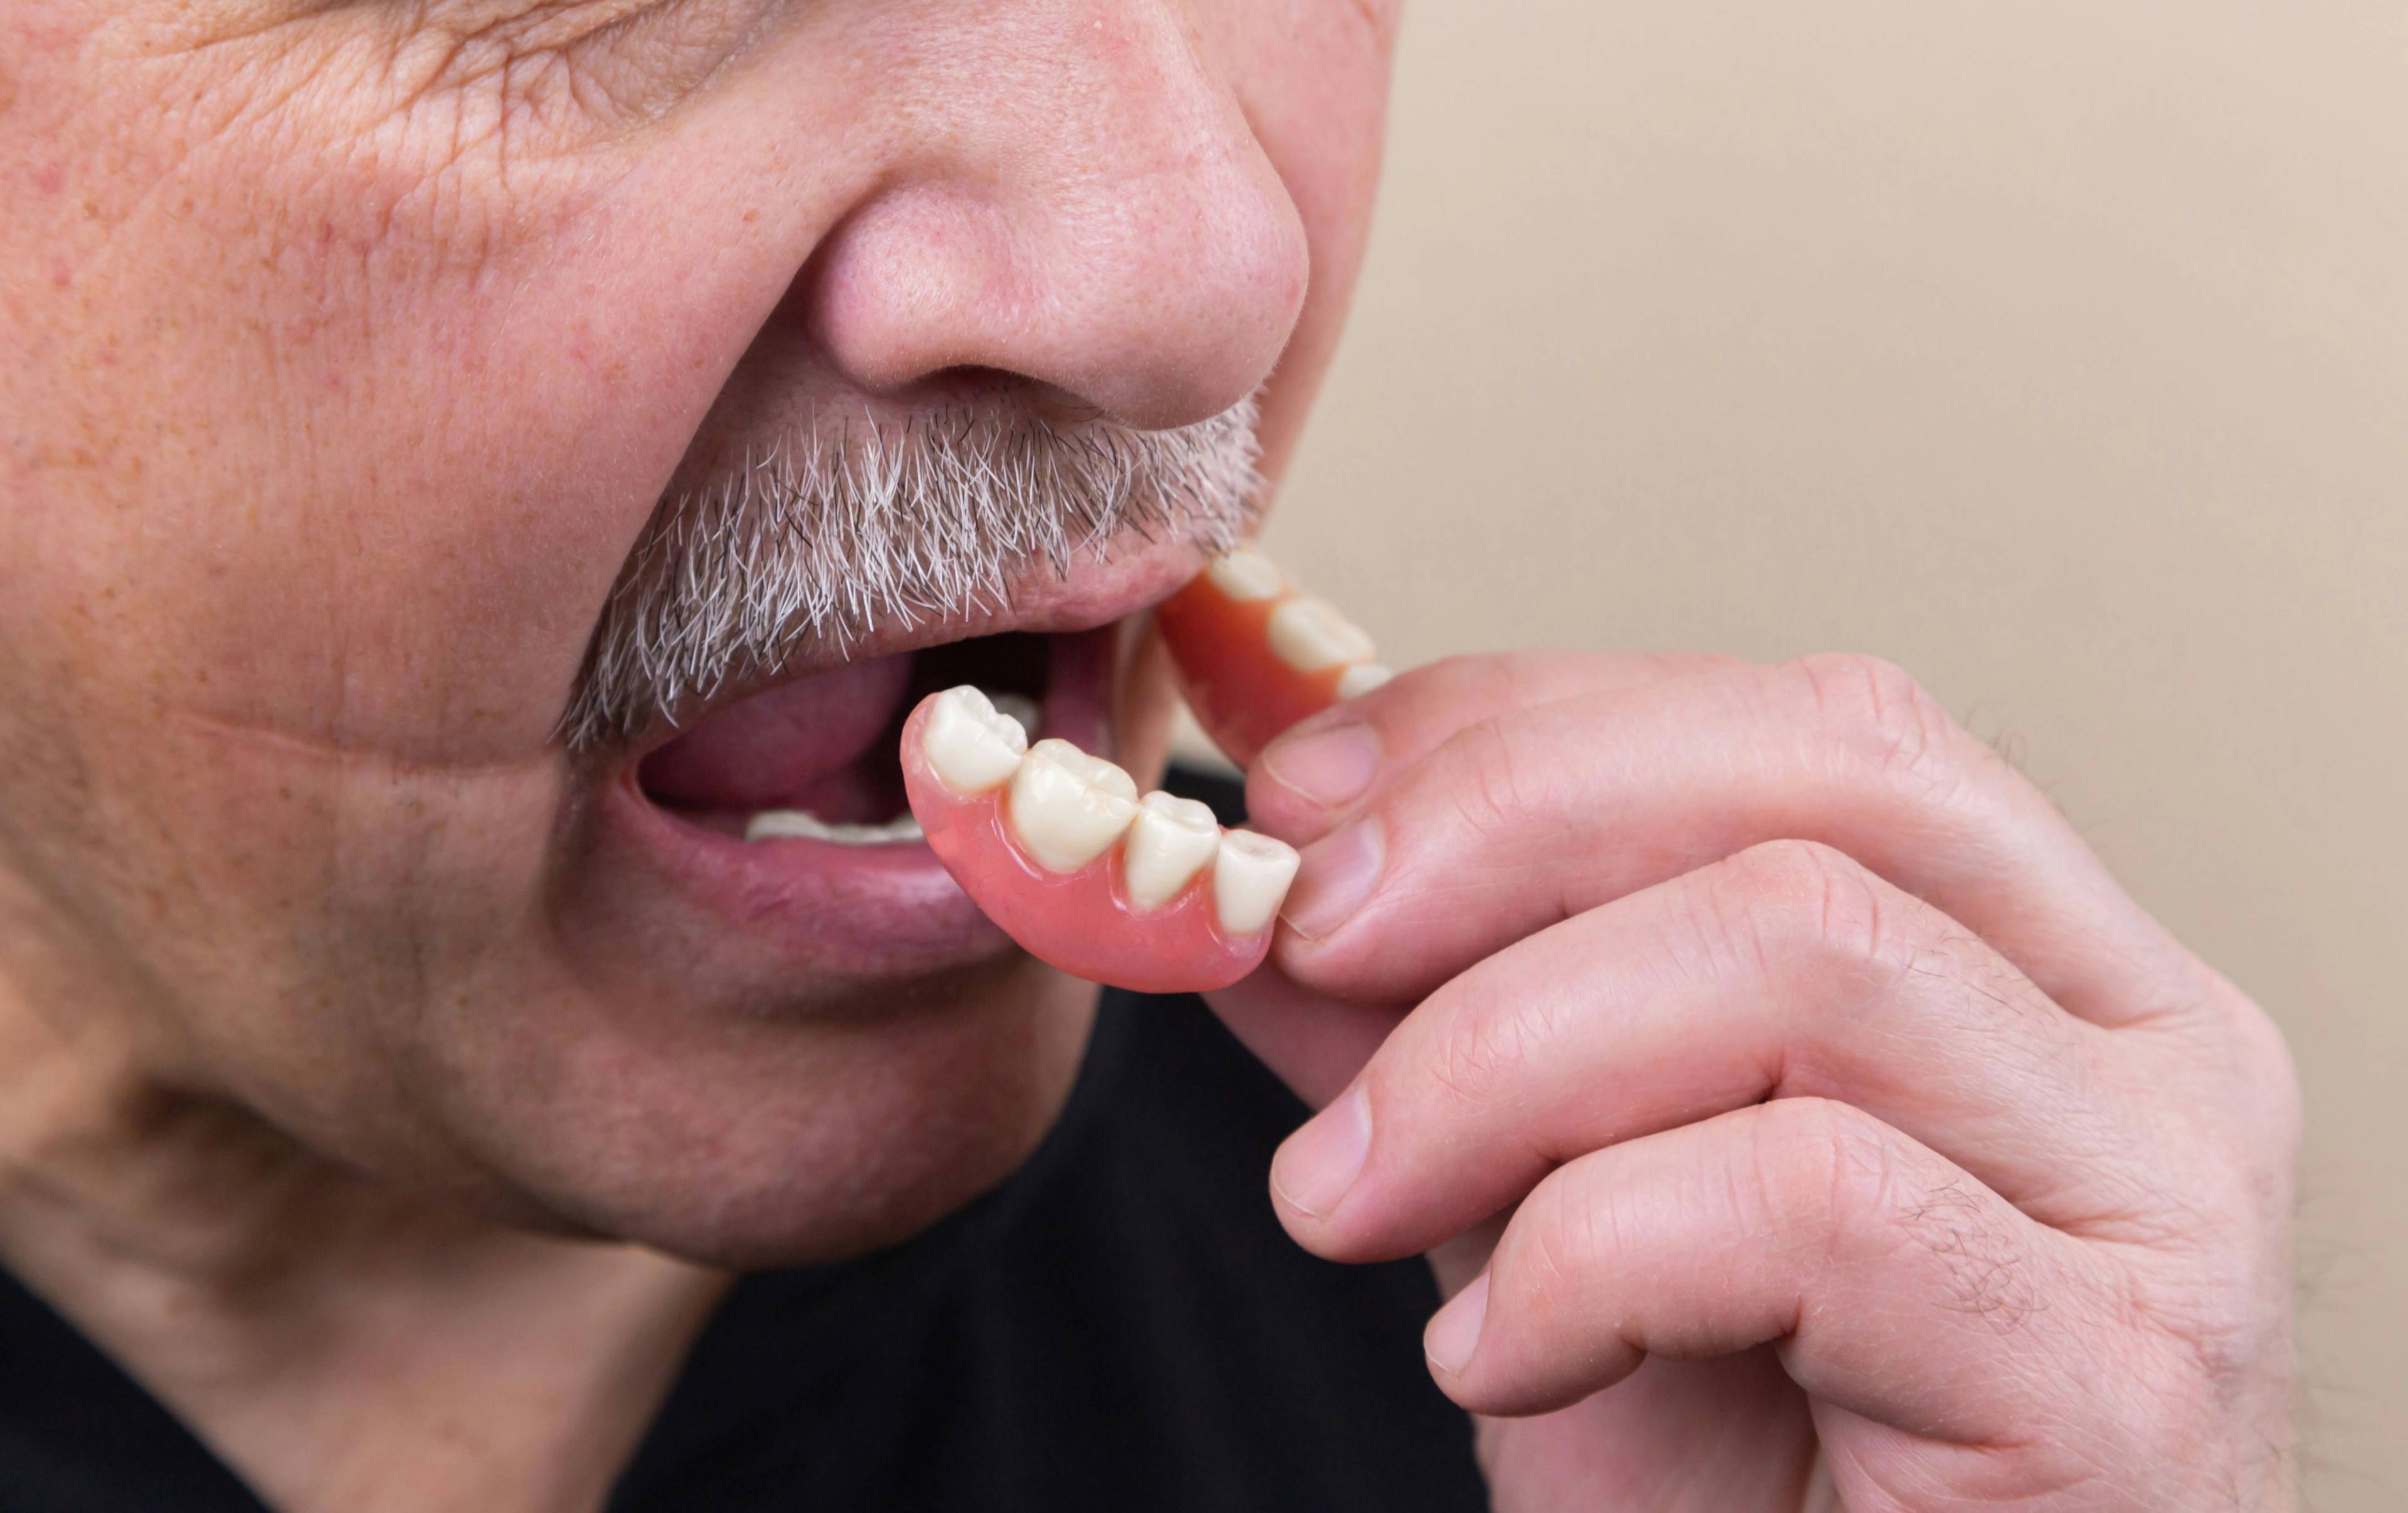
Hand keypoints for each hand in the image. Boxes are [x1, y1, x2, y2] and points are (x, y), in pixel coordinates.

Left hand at [1207, 652, 2298, 1509]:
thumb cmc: (1765, 1483)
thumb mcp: (1568, 1199)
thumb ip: (1459, 1030)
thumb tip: (1274, 881)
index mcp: (2036, 957)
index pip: (1793, 726)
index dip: (1523, 725)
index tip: (1305, 798)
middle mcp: (2144, 1040)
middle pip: (1821, 774)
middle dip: (1503, 822)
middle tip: (1301, 931)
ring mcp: (2159, 1201)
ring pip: (1803, 953)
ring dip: (1500, 1055)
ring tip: (1352, 1196)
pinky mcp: (2119, 1383)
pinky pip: (1807, 1200)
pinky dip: (1587, 1254)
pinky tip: (1498, 1357)